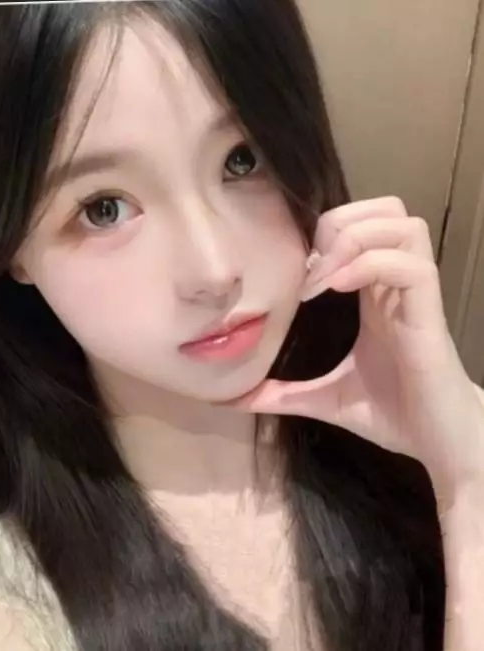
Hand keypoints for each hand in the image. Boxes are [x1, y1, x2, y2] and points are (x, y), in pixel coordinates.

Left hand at [224, 197, 483, 504]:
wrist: (437, 444)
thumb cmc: (391, 414)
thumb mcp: (324, 398)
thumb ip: (281, 393)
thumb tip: (232, 399)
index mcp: (374, 295)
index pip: (361, 228)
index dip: (325, 233)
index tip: (294, 270)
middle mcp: (395, 285)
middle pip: (386, 210)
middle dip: (341, 222)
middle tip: (311, 263)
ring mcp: (414, 295)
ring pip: (402, 225)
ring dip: (354, 238)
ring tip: (323, 276)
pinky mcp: (429, 313)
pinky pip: (409, 265)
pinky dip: (370, 265)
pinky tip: (339, 288)